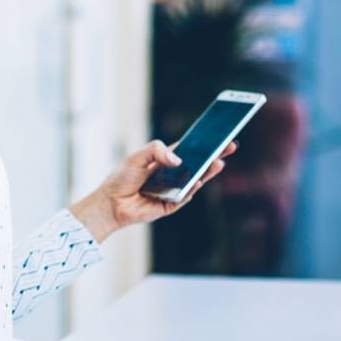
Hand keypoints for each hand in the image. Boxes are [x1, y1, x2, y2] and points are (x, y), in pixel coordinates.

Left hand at [69, 139, 235, 241]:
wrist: (110, 203)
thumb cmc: (122, 178)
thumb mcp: (137, 156)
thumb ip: (156, 150)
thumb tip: (177, 159)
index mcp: (165, 160)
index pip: (190, 149)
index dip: (205, 143)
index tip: (220, 135)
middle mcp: (172, 174)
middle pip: (198, 164)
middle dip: (214, 155)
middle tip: (229, 146)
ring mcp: (174, 190)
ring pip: (196, 180)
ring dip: (208, 172)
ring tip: (219, 162)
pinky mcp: (171, 205)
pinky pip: (185, 196)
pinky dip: (191, 189)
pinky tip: (197, 181)